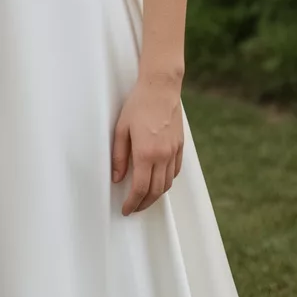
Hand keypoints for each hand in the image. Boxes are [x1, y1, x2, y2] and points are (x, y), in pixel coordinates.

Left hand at [111, 73, 183, 214]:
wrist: (161, 88)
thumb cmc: (138, 105)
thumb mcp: (121, 128)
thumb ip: (119, 156)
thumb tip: (117, 178)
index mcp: (146, 152)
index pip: (140, 188)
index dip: (132, 202)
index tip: (126, 209)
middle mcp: (163, 155)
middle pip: (155, 191)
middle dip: (144, 203)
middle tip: (134, 207)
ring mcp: (173, 151)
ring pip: (167, 184)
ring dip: (155, 195)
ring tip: (144, 198)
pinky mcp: (180, 146)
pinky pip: (175, 172)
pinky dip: (166, 181)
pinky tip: (158, 181)